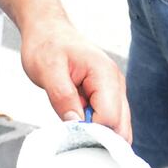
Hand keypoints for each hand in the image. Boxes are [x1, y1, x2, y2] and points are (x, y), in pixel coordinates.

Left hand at [19, 16, 131, 141]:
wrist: (47, 30)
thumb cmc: (46, 44)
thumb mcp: (47, 69)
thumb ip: (62, 95)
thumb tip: (75, 123)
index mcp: (105, 75)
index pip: (110, 117)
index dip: (91, 131)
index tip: (69, 134)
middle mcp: (116, 84)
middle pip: (120, 126)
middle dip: (98, 137)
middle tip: (71, 136)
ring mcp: (113, 91)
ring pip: (117, 127)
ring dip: (96, 133)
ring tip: (72, 127)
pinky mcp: (106, 97)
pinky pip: (107, 120)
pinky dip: (94, 127)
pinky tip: (77, 123)